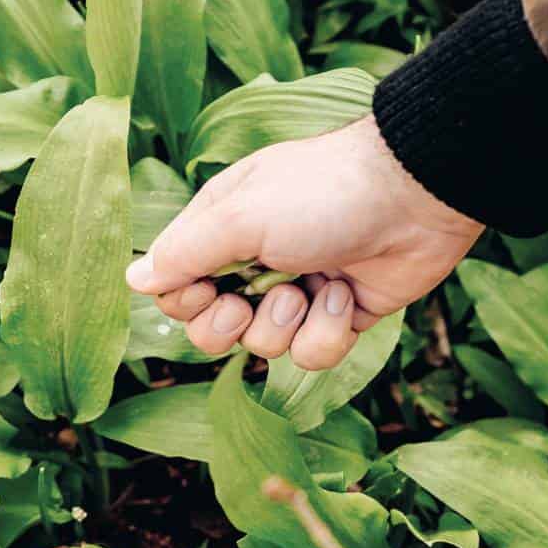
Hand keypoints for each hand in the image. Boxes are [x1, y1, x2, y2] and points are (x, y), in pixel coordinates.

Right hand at [124, 116, 483, 369]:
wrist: (413, 197)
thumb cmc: (321, 192)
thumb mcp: (239, 216)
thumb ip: (184, 253)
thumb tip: (133, 280)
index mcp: (224, 229)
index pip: (176, 287)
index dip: (183, 302)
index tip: (203, 290)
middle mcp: (257, 262)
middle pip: (212, 329)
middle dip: (230, 325)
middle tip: (247, 302)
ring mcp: (300, 292)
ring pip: (265, 347)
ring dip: (287, 322)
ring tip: (314, 285)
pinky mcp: (340, 318)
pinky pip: (313, 354)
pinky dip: (328, 330)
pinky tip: (346, 296)